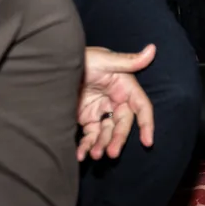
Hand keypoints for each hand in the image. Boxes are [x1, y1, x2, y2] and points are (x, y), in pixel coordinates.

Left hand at [77, 46, 155, 161]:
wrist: (52, 66)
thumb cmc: (80, 57)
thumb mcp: (103, 59)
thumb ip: (128, 60)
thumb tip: (152, 49)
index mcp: (124, 87)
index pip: (141, 107)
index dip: (146, 124)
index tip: (147, 141)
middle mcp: (115, 101)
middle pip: (123, 124)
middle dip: (118, 139)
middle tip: (111, 153)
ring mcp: (100, 111)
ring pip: (107, 133)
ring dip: (102, 145)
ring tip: (95, 155)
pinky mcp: (86, 118)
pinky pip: (90, 135)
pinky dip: (87, 146)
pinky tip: (81, 154)